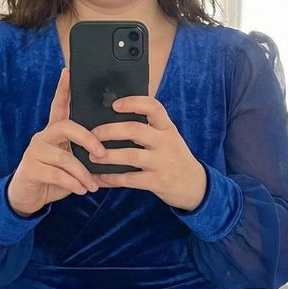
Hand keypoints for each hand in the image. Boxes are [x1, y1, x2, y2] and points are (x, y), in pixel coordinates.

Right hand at [7, 68, 103, 216]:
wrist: (27, 197)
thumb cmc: (53, 178)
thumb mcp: (70, 164)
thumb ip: (84, 155)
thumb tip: (109, 154)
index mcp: (54, 132)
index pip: (58, 106)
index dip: (63, 89)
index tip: (69, 72)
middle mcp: (43, 136)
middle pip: (66, 127)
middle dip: (88, 139)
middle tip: (102, 153)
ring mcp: (35, 151)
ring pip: (65, 157)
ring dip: (83, 173)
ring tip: (92, 185)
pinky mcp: (31, 168)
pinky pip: (57, 174)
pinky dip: (73, 183)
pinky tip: (82, 190)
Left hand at [88, 96, 206, 211]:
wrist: (196, 185)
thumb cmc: (174, 158)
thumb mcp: (168, 138)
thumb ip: (149, 129)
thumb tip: (115, 120)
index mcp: (167, 127)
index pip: (153, 107)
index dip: (133, 102)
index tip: (115, 104)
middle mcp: (165, 142)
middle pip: (135, 130)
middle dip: (110, 131)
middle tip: (92, 134)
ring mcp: (162, 162)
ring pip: (130, 155)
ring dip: (107, 156)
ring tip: (92, 157)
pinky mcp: (157, 182)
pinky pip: (130, 179)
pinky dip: (112, 179)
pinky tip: (100, 178)